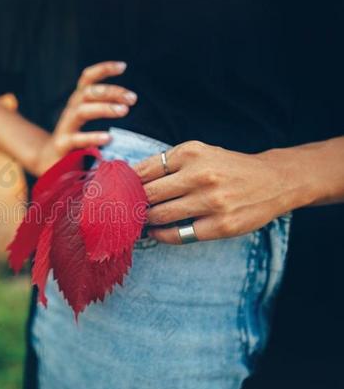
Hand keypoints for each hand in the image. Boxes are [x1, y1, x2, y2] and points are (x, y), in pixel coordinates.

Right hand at [32, 61, 136, 174]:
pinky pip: (77, 139)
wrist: (48, 160)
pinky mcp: (62, 145)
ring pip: (82, 110)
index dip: (103, 69)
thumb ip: (101, 107)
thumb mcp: (86, 119)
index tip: (123, 66)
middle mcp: (71, 110)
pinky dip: (93, 137)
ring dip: (104, 108)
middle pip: (88, 92)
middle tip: (132, 98)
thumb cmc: (74, 139)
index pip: (87, 78)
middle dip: (112, 92)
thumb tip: (128, 102)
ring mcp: (65, 127)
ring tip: (124, 111)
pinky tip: (108, 138)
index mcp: (78, 102)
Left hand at [133, 140, 304, 243]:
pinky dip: (161, 235)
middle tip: (123, 210)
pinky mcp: (220, 226)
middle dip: (132, 204)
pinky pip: (178, 235)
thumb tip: (127, 180)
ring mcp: (211, 202)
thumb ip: (166, 164)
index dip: (125, 184)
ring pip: (160, 215)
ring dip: (145, 220)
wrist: (273, 180)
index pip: (144, 170)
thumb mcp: (199, 153)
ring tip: (140, 220)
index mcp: (190, 153)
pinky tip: (156, 232)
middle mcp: (200, 175)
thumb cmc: (226, 167)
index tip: (115, 192)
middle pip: (148, 194)